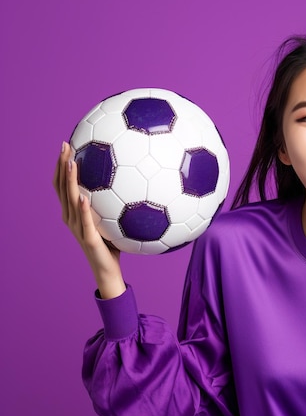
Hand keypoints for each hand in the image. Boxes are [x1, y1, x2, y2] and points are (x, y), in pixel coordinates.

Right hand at [53, 142, 125, 298]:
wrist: (110, 270)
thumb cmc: (112, 245)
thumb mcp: (112, 220)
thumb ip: (114, 202)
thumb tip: (133, 181)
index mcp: (74, 212)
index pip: (62, 184)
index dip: (61, 164)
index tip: (67, 144)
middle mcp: (71, 217)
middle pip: (61, 187)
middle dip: (62, 165)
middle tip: (66, 145)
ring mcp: (78, 228)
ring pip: (69, 201)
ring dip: (69, 182)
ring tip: (71, 164)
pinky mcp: (88, 239)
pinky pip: (85, 222)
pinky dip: (83, 209)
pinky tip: (84, 197)